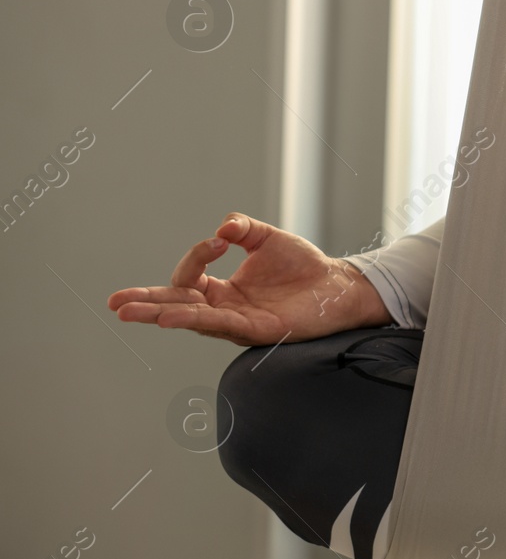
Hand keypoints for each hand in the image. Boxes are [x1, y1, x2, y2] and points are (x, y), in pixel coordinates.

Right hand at [106, 212, 392, 344]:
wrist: (339, 285)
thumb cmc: (304, 267)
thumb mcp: (268, 239)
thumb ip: (244, 229)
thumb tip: (222, 228)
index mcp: (222, 289)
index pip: (191, 275)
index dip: (198, 255)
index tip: (221, 240)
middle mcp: (224, 308)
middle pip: (177, 305)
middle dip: (145, 303)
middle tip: (114, 303)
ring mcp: (238, 321)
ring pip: (192, 317)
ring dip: (162, 313)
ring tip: (131, 312)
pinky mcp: (256, 330)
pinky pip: (220, 326)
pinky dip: (195, 320)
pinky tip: (172, 317)